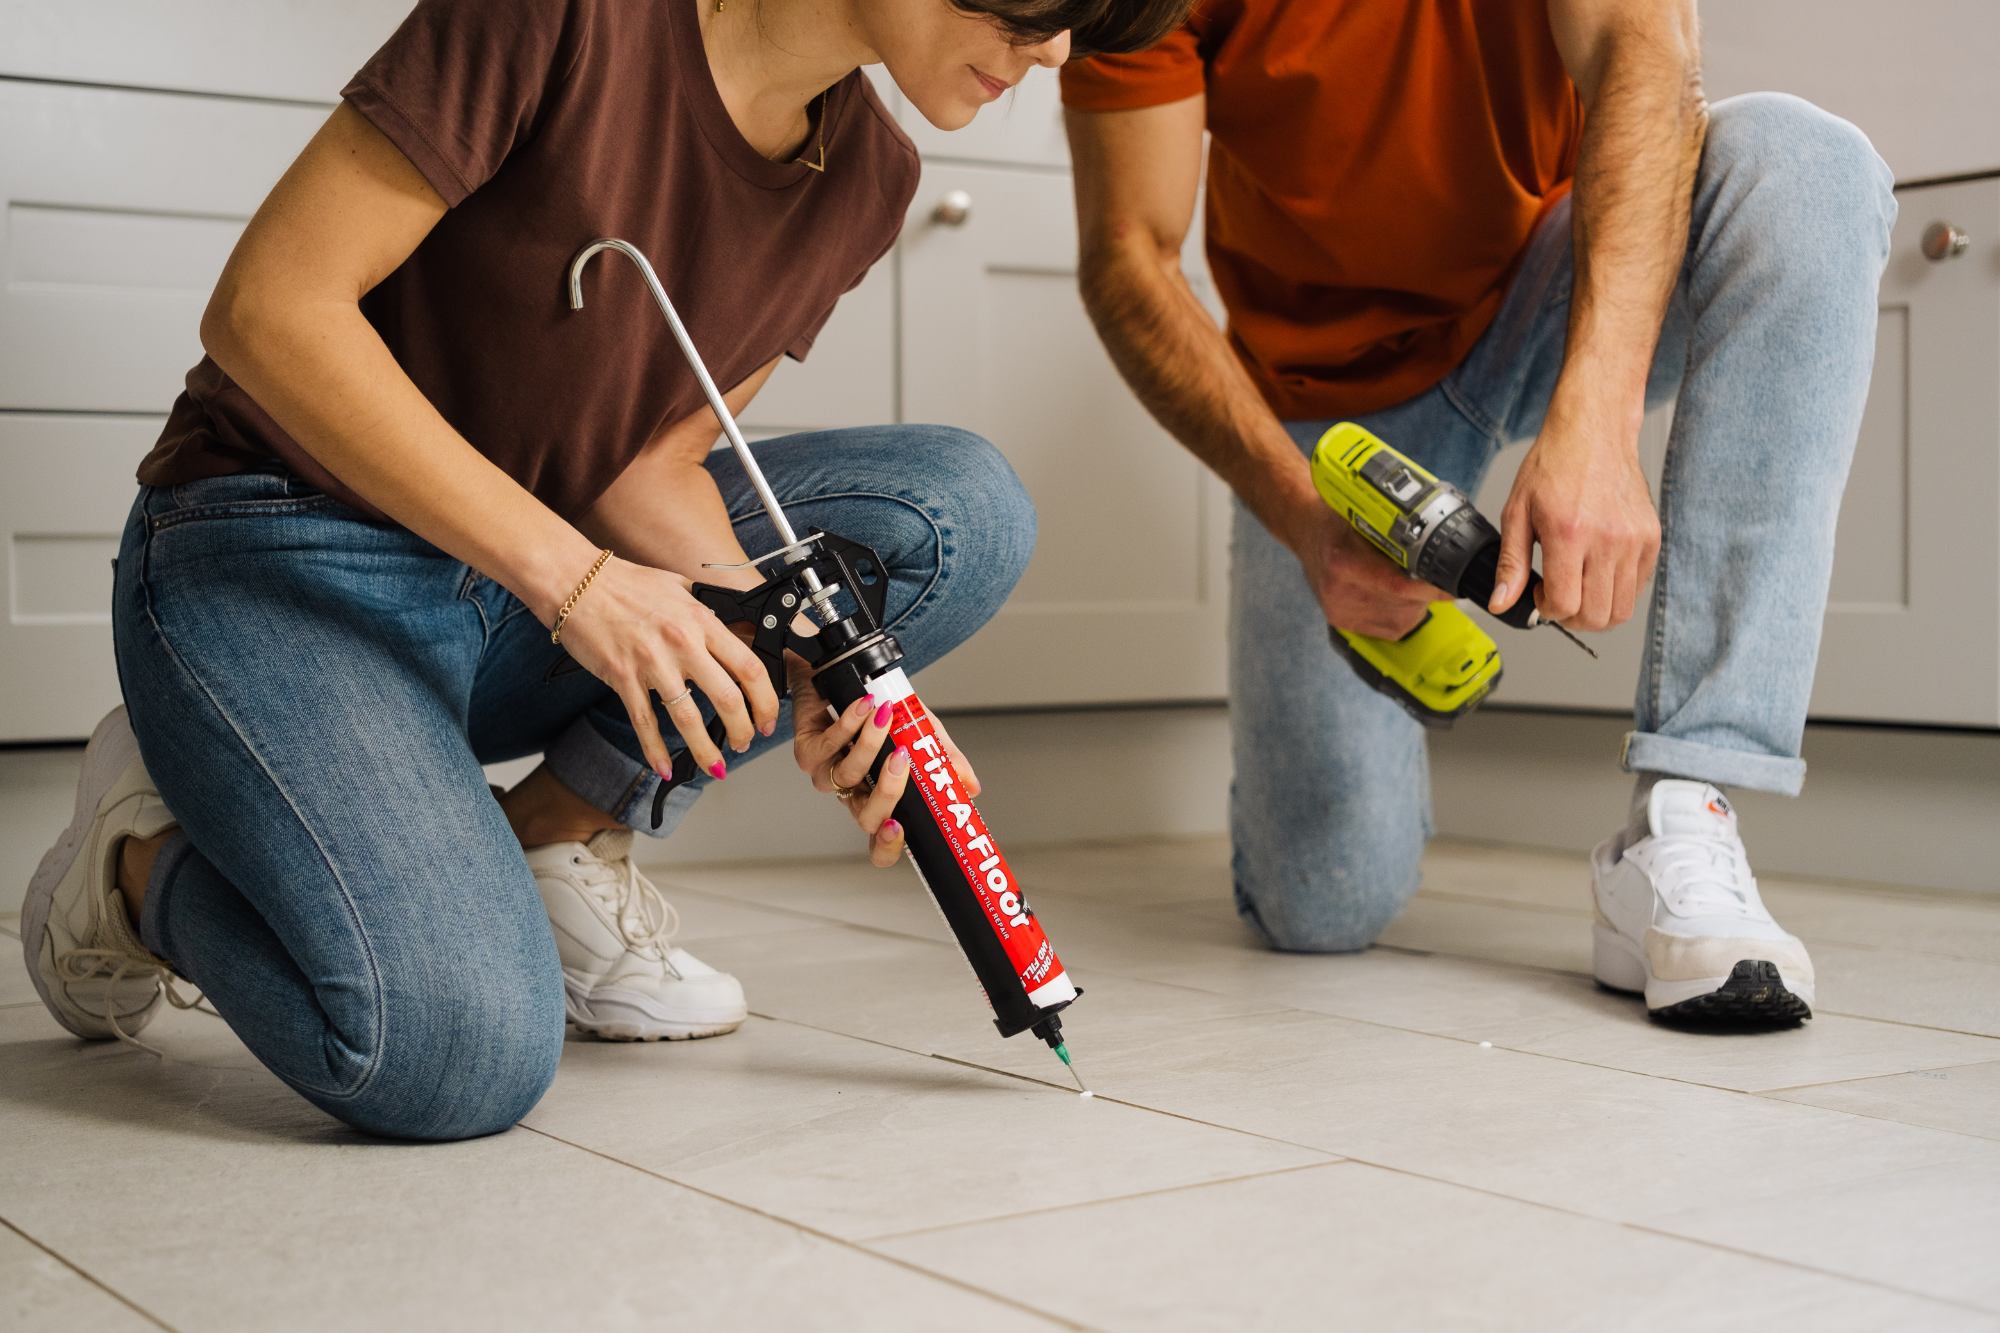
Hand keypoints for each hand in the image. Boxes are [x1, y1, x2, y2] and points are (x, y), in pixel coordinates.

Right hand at [550, 556, 781, 781]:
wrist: (576, 581)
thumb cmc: (624, 583)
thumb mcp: (679, 587)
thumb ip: (706, 612)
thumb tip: (734, 629)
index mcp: (701, 621)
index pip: (749, 667)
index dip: (766, 700)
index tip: (767, 716)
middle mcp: (682, 643)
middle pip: (728, 698)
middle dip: (743, 730)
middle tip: (744, 743)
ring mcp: (652, 663)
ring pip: (689, 719)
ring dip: (705, 749)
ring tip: (715, 765)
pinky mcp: (623, 678)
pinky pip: (644, 722)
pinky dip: (655, 750)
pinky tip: (664, 766)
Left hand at [789, 658, 982, 868]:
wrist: (841, 676)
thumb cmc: (880, 710)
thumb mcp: (921, 732)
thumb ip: (943, 759)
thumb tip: (970, 787)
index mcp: (878, 799)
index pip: (880, 844)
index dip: (888, 846)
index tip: (901, 827)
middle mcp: (852, 794)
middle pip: (866, 817)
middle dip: (887, 792)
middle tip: (902, 759)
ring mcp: (828, 775)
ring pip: (847, 777)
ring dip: (869, 745)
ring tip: (886, 715)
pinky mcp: (807, 752)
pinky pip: (827, 746)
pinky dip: (850, 725)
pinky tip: (864, 707)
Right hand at [1288, 502, 1448, 639]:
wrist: (1306, 530)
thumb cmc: (1339, 519)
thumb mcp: (1367, 516)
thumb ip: (1398, 536)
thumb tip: (1442, 551)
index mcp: (1343, 562)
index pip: (1397, 587)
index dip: (1429, 589)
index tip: (1451, 586)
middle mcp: (1339, 591)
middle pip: (1403, 606)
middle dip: (1424, 594)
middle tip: (1427, 575)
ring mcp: (1339, 610)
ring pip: (1401, 620)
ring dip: (1414, 605)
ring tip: (1406, 582)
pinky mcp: (1342, 622)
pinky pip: (1389, 629)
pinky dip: (1401, 615)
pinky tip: (1394, 597)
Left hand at [1489, 400, 1660, 631]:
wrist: (1593, 432)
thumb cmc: (1554, 465)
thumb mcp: (1517, 512)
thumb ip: (1511, 563)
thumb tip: (1501, 603)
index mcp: (1569, 534)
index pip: (1564, 605)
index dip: (1547, 609)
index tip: (1541, 594)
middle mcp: (1607, 540)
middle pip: (1596, 617)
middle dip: (1571, 618)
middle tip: (1559, 597)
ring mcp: (1635, 541)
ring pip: (1621, 610)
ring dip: (1596, 610)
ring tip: (1579, 587)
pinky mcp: (1651, 538)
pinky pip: (1638, 587)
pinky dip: (1617, 591)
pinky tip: (1597, 571)